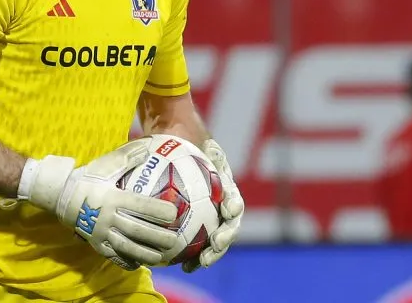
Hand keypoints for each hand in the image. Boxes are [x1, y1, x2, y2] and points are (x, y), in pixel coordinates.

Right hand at [18, 140, 178, 268]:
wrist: (61, 194)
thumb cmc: (89, 177)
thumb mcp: (106, 165)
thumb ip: (128, 157)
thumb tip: (148, 147)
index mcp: (114, 197)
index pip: (140, 205)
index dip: (157, 210)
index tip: (174, 213)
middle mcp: (109, 217)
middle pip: (136, 229)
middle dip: (157, 236)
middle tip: (174, 240)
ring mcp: (101, 232)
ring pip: (126, 246)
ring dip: (145, 253)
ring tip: (161, 257)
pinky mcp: (95, 243)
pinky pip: (112, 256)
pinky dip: (126, 261)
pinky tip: (139, 265)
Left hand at [183, 139, 243, 271]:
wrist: (178, 155)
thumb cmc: (187, 147)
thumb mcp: (196, 145)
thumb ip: (206, 150)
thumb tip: (209, 146)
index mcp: (225, 187)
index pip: (233, 198)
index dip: (233, 206)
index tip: (229, 211)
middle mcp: (223, 206)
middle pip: (229, 225)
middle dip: (225, 237)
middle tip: (215, 245)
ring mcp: (212, 220)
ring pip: (216, 240)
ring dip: (212, 254)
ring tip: (200, 263)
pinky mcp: (199, 232)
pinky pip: (197, 247)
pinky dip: (193, 257)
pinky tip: (182, 266)